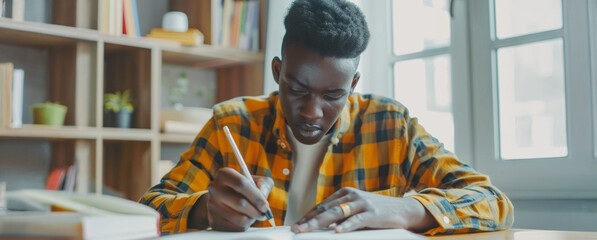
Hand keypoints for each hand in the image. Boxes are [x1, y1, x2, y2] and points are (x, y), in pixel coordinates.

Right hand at [189, 167, 273, 231]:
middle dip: (256, 211)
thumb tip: (263, 196)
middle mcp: (214, 188)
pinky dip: (245, 225)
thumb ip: (264, 185)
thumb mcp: (257, 181)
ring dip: (252, 218)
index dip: (256, 196)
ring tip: (253, 214)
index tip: (265, 205)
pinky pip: (236, 228)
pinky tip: (244, 218)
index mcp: (224, 174)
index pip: (241, 184)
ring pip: (240, 218)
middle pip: (240, 203)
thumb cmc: (245, 189)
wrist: (224, 201)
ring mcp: (212, 205)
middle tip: (263, 213)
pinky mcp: (214, 221)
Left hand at [290, 187, 436, 232]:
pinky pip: (356, 221)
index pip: (321, 206)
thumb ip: (341, 214)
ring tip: (307, 230)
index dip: (307, 216)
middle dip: (308, 220)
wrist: (404, 209)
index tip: (295, 225)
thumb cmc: (377, 211)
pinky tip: (336, 231)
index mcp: (345, 194)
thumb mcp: (357, 209)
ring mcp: (362, 203)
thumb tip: (322, 225)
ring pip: (336, 214)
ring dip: (319, 223)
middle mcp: (351, 196)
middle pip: (325, 210)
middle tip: (296, 229)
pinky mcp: (372, 213)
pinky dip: (345, 226)